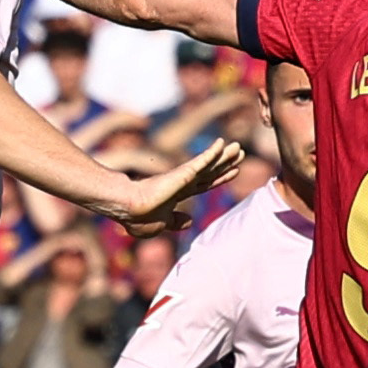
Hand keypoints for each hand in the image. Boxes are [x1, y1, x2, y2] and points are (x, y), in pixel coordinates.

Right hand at [107, 139, 244, 236]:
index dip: (219, 178)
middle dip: (226, 163)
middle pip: (210, 171)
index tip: (234, 171)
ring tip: (238, 147)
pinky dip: (213, 153)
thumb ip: (175, 222)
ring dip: (224, 156)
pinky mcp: (182, 173)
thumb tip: (189, 222)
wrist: (128, 208)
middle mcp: (182, 183)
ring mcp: (182, 177)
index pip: (204, 184)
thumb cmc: (139, 218)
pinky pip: (202, 161)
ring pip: (209, 164)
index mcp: (177, 194)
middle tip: (240, 152)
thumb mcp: (161, 224)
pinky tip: (222, 144)